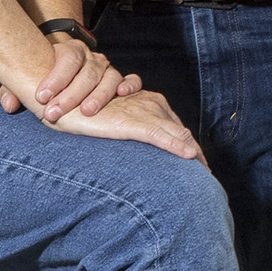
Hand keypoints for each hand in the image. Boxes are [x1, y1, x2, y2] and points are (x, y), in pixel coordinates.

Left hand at [0, 33, 130, 125]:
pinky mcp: (120, 82)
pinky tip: (123, 94)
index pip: (67, 59)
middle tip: (54, 113)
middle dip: (70, 95)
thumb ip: (13, 89)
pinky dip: (130, 85)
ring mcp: (108, 69)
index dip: (55, 78)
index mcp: (71, 51)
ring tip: (87, 112)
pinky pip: (132, 80)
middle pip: (87, 73)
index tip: (41, 96)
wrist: (64, 70)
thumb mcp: (25, 79)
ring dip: (99, 96)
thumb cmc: (44, 77)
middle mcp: (92, 58)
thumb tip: (9, 104)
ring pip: (109, 78)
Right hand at [50, 83, 202, 160]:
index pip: (175, 127)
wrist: (64, 98)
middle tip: (206, 172)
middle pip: (182, 131)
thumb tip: (134, 150)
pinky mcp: (133, 122)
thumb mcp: (113, 120)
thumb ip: (129, 127)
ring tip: (204, 171)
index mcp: (150, 103)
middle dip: (195, 152)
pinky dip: (177, 146)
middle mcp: (152, 105)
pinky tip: (190, 157)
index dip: (186, 144)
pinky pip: (160, 136)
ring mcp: (144, 112)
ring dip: (193, 153)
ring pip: (178, 134)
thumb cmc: (84, 110)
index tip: (197, 163)